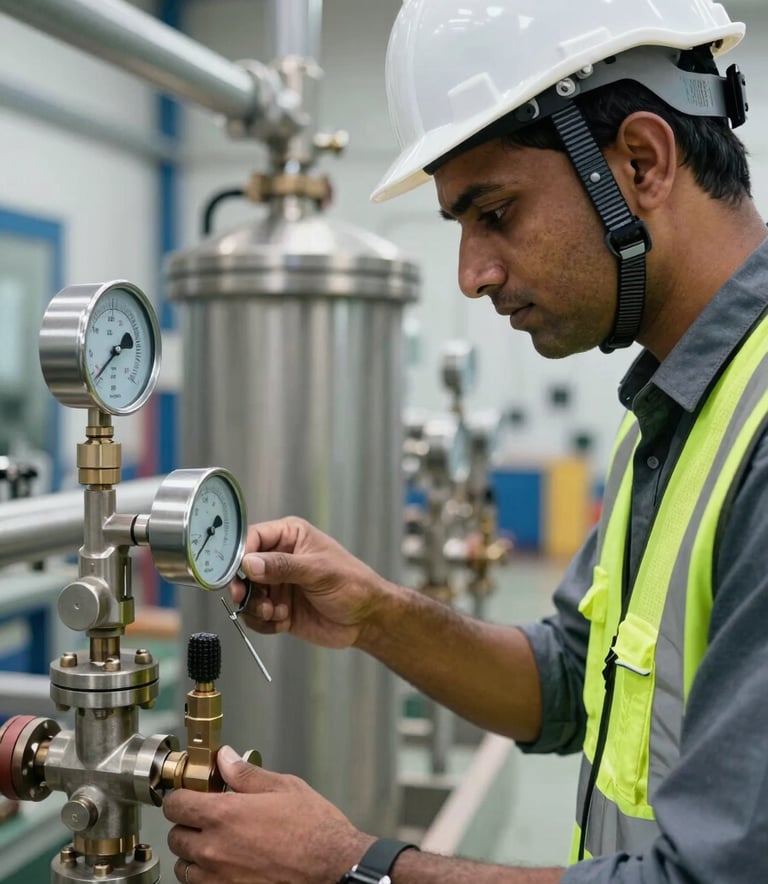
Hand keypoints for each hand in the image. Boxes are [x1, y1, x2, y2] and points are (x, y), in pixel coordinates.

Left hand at [164, 745, 372, 883]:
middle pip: (176, 837)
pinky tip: (226, 864)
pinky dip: (206, 876)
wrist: (334, 867)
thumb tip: (225, 759)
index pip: (176, 804)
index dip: (182, 796)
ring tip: (217, 843)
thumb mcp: (284, 787)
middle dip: (188, 824)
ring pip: (184, 866)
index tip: (191, 794)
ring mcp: (219, 878)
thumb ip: (246, 774)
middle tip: (208, 817)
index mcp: (225, 815)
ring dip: (194, 854)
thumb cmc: (314, 829)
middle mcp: (215, 850)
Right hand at [231, 517, 388, 648]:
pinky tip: (283, 620)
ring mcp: (277, 585)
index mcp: (289, 537)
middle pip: (243, 569)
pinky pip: (256, 617)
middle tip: (246, 597)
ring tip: (275, 612)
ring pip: (247, 595)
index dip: (240, 554)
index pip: (253, 538)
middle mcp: (279, 559)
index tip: (238, 572)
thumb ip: (283, 566)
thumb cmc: (353, 584)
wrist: (366, 619)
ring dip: (255, 607)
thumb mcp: (318, 571)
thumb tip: (249, 563)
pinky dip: (264, 622)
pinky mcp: (278, 609)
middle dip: (244, 586)